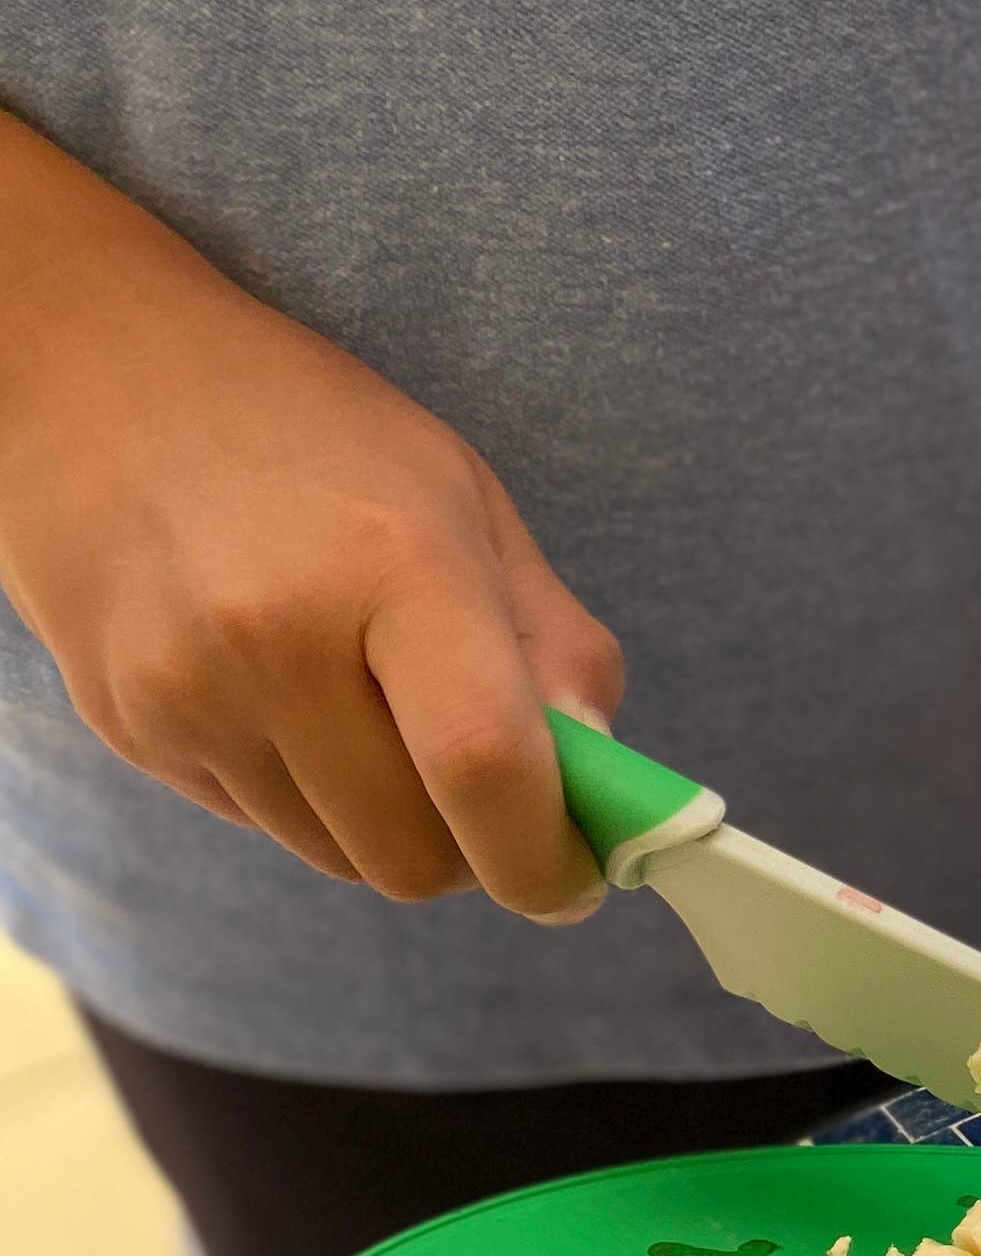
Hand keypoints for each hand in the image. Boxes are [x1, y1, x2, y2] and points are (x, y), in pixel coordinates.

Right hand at [0, 128, 612, 916]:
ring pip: (339, 859)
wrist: (97, 375)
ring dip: (387, 826)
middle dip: (473, 852)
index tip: (576, 879)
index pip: (485, 765)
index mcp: (394, 565)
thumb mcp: (466, 501)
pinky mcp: (126, 723)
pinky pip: (262, 825)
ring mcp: (185, 689)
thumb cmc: (312, 435)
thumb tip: (609, 789)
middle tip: (487, 794)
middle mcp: (276, 636)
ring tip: (372, 710)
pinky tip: (286, 695)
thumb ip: (556, 647)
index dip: (545, 859)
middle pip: (412, 854)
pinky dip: (306, 796)